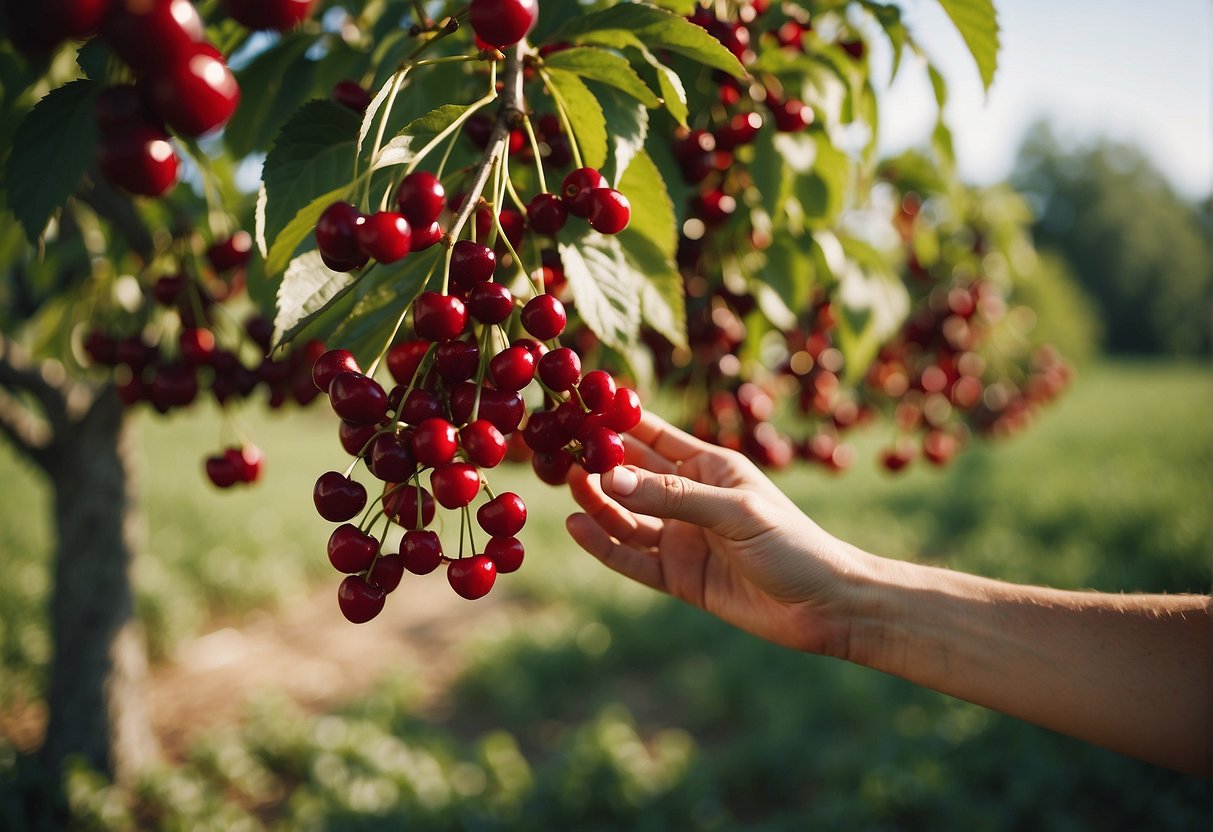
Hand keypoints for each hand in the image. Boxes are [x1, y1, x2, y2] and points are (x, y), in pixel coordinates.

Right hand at [565, 411, 874, 655]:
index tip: (579, 406)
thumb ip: (672, 496)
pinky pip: (633, 558)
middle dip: (598, 463)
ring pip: (628, 517)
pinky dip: (605, 545)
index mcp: (711, 468)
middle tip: (558, 451)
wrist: (826, 606)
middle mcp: (692, 499)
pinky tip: (578, 527)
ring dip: (598, 503)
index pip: (654, 436)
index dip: (617, 422)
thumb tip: (609, 479)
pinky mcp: (679, 577)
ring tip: (566, 486)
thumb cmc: (792, 544)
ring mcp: (683, 539)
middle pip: (633, 477)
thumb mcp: (734, 513)